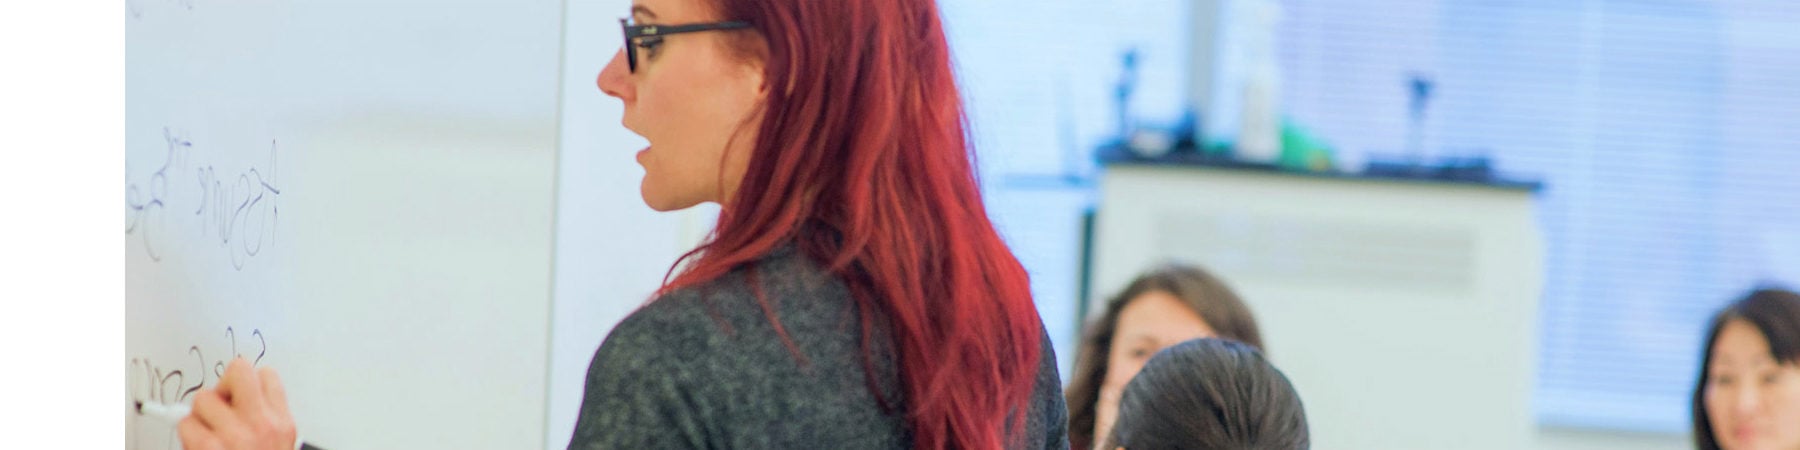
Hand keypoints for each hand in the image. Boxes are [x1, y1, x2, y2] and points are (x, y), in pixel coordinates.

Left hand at [178, 357, 297, 449]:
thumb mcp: (281, 445)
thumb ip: (263, 419)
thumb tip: (235, 401)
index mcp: (283, 424)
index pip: (267, 375)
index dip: (249, 383)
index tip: (241, 396)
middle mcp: (263, 425)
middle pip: (238, 370)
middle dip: (223, 385)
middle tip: (220, 406)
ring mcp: (235, 435)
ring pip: (203, 397)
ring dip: (200, 415)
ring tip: (207, 432)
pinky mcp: (208, 447)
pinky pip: (186, 423)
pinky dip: (187, 433)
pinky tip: (198, 444)